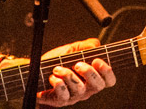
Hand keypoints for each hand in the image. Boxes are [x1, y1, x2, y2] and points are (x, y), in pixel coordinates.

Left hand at [0, 39, 115, 106]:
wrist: (36, 70)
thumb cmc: (57, 61)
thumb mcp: (72, 49)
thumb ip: (86, 46)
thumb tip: (96, 45)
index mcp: (92, 77)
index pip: (109, 80)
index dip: (107, 72)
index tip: (96, 60)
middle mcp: (86, 89)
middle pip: (98, 86)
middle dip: (89, 73)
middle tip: (77, 64)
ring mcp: (74, 96)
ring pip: (79, 89)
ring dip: (68, 75)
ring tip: (58, 68)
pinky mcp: (60, 101)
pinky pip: (64, 96)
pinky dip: (58, 84)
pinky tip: (53, 77)